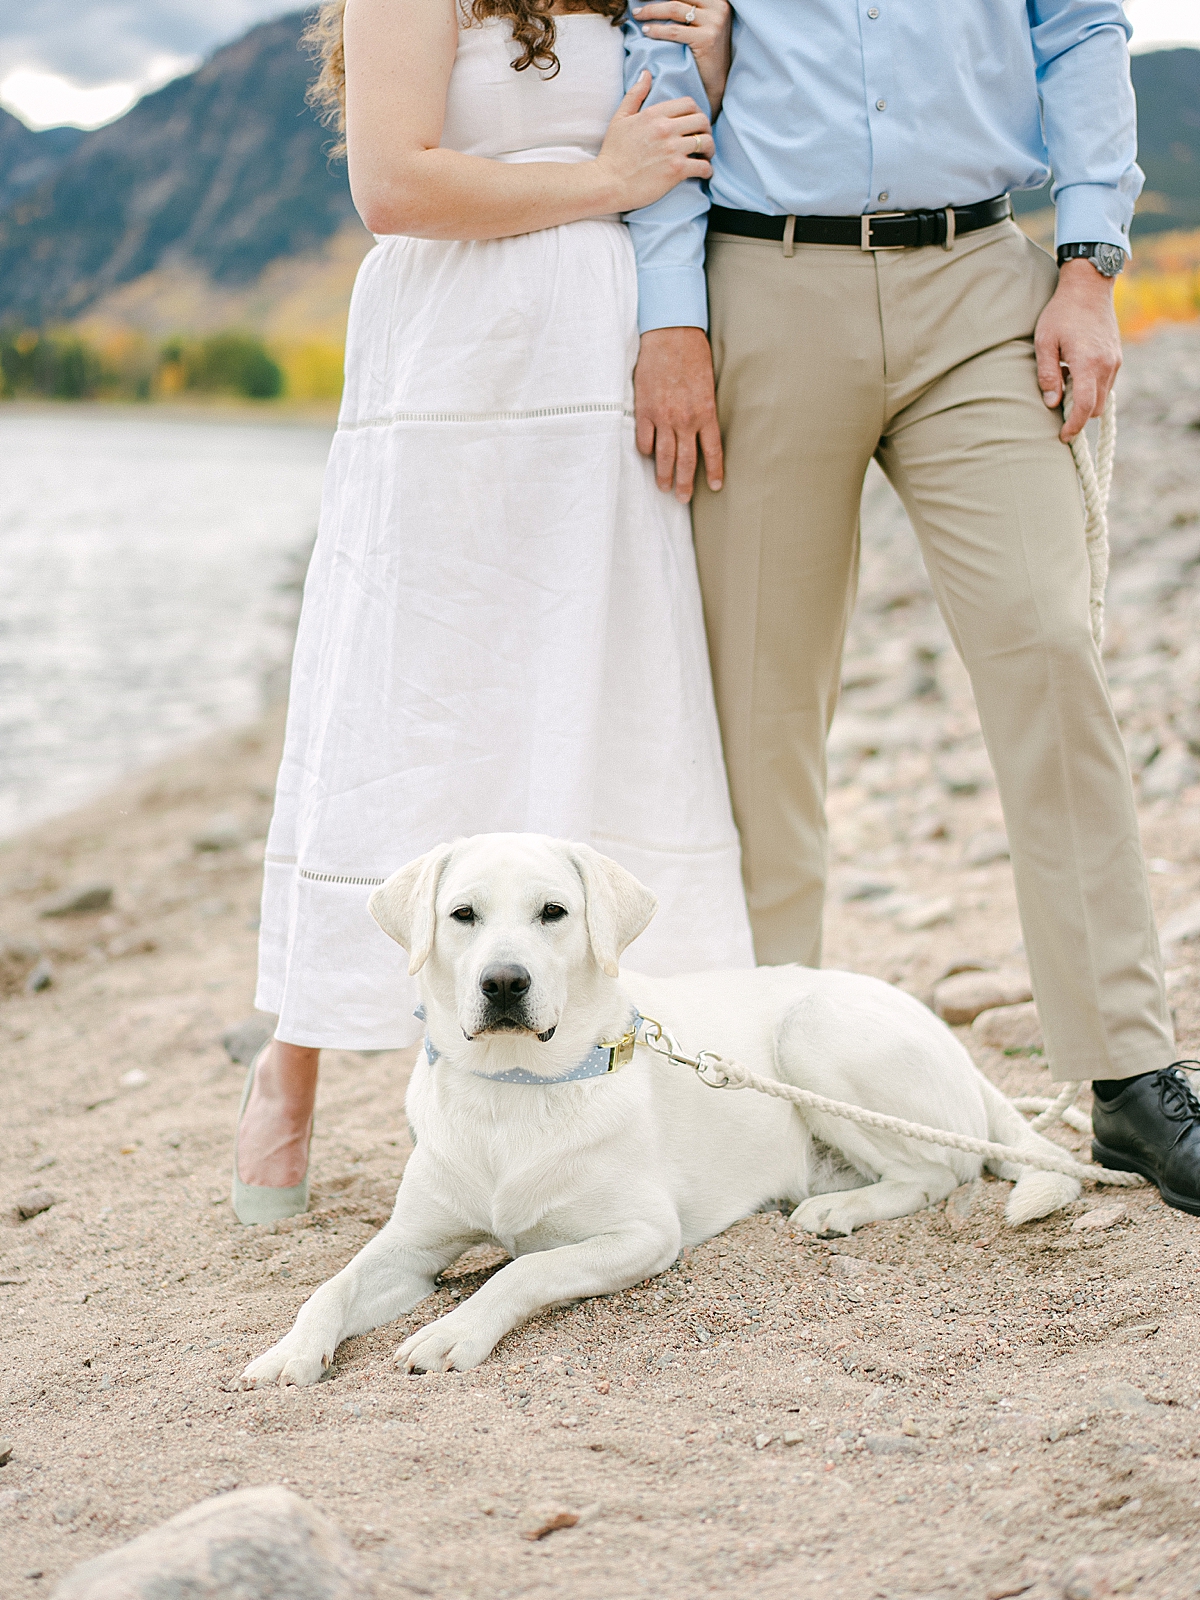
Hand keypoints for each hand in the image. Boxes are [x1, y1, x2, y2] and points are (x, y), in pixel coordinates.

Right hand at [596, 71, 712, 211]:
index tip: (695, 123)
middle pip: (702, 121)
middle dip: (706, 130)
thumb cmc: (613, 153)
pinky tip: (704, 173)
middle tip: (704, 139)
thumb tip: (646, 74)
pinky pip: (703, 166)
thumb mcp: (620, 119)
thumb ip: (635, 95)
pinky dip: (707, 170)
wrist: (608, 184)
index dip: (696, 112)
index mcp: (654, 114)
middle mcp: (666, 129)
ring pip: (706, 142)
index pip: (688, 104)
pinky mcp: (676, 171)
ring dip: (710, 150)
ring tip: (706, 156)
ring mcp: (673, 150)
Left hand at [632, 0, 732, 116]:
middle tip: (636, 2)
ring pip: (674, 9)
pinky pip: (674, 31)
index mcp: (717, 0)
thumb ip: (687, 9)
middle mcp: (718, 7)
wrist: (717, 82)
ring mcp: (714, 22)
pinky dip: (657, 30)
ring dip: (651, 11)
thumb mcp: (701, 23)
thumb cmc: (705, 52)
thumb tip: (660, 1)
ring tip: (637, 15)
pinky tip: (646, 31)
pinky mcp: (707, 39)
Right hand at [634, 326, 722, 501]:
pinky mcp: (644, 411)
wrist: (670, 335)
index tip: (715, 486)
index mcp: (706, 413)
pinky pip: (644, 441)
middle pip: (686, 462)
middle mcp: (685, 420)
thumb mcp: (708, 384)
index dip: (714, 472)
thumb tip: (703, 432)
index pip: (713, 451)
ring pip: (663, 457)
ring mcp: (663, 417)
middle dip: (685, 484)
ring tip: (664, 487)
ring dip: (664, 475)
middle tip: (682, 499)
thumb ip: (705, 410)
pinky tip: (648, 455)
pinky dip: (646, 451)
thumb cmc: (693, 355)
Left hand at [1034, 257, 1121, 442]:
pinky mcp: (1116, 357)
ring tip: (1064, 383)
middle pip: (1096, 408)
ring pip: (1103, 397)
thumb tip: (1052, 403)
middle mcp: (1107, 365)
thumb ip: (1047, 375)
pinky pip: (1106, 384)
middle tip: (1058, 406)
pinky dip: (1092, 388)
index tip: (1063, 437)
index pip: (1085, 406)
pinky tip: (1075, 373)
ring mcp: (1115, 361)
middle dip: (1079, 415)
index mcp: (1088, 363)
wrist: (1088, 288)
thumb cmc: (1061, 313)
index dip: (1074, 426)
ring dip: (1086, 400)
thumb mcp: (1044, 342)